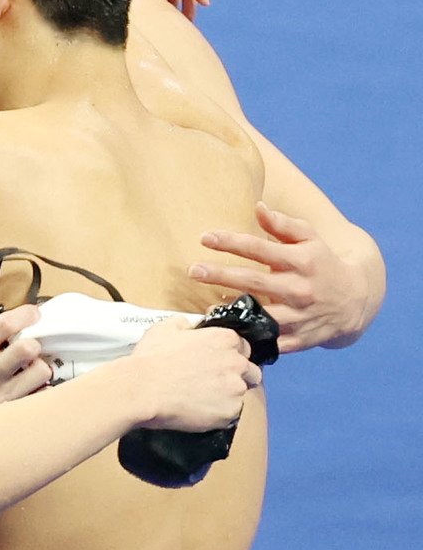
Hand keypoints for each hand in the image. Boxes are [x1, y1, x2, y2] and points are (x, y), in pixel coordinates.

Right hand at [0, 306, 52, 410]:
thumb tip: (22, 318)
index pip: (4, 325)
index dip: (26, 314)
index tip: (34, 314)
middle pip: (26, 349)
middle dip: (35, 342)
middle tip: (32, 344)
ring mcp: (0, 396)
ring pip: (41, 372)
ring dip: (41, 365)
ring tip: (31, 366)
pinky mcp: (12, 411)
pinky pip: (43, 393)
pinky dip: (42, 385)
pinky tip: (31, 382)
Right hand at [131, 320, 261, 430]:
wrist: (142, 389)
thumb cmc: (152, 358)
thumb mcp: (165, 328)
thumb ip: (185, 324)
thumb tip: (189, 327)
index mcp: (225, 339)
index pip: (244, 347)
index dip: (231, 356)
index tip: (219, 363)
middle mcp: (237, 363)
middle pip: (251, 372)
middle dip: (238, 377)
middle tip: (215, 383)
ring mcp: (235, 389)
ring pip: (240, 395)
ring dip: (227, 397)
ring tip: (203, 400)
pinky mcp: (229, 413)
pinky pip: (230, 415)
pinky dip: (217, 415)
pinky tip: (199, 412)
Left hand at [190, 202, 368, 352]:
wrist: (355, 301)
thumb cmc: (323, 263)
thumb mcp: (310, 239)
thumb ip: (283, 225)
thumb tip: (257, 208)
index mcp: (301, 261)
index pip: (260, 249)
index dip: (231, 242)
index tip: (204, 237)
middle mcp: (299, 289)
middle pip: (253, 282)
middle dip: (220, 275)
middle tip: (193, 270)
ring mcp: (298, 317)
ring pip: (260, 316)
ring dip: (232, 312)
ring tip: (207, 309)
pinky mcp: (297, 340)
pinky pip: (269, 342)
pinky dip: (249, 339)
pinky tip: (227, 333)